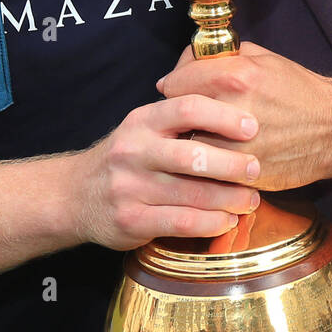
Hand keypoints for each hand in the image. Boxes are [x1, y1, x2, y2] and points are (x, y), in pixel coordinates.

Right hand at [73, 95, 262, 249]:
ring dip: (230, 198)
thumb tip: (239, 110)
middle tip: (257, 169)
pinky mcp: (131, 220)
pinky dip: (211, 223)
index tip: (252, 127)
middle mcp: (134, 150)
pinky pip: (181, 222)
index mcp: (142, 121)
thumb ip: (180, 120)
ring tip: (251, 200)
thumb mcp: (144, 128)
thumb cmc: (126, 159)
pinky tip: (227, 220)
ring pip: (192, 193)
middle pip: (193, 155)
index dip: (223, 116)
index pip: (187, 108)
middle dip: (232, 164)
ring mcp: (130, 187)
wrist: (75, 195)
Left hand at [157, 42, 331, 189]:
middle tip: (192, 118)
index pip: (173, 84)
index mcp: (233, 77)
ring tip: (209, 138)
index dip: (174, 86)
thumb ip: (219, 58)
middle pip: (177, 118)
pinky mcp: (244, 175)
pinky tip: (224, 158)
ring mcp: (236, 148)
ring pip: (189, 148)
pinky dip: (210, 167)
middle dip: (179, 117)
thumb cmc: (298, 90)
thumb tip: (185, 64)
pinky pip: (209, 172)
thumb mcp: (261, 58)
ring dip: (193, 144)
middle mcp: (230, 112)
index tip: (180, 90)